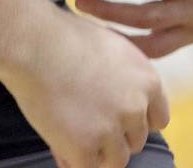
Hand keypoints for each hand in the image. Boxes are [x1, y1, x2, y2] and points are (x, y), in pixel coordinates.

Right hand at [7, 11, 168, 167]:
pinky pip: (86, 167)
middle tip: (86, 122)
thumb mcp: (111, 48)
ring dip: (97, 151)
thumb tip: (120, 101)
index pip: (158, 119)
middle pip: (137, 139)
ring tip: (71, 132)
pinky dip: (72, 159)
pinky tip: (58, 142)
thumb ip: (124, 78)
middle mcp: (136, 107)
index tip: (117, 118)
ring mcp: (112, 130)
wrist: (34, 44)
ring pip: (116, 159)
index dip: (135, 120)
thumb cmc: (63, 37)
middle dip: (115, 136)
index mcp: (148, 81)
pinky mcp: (86, 149)